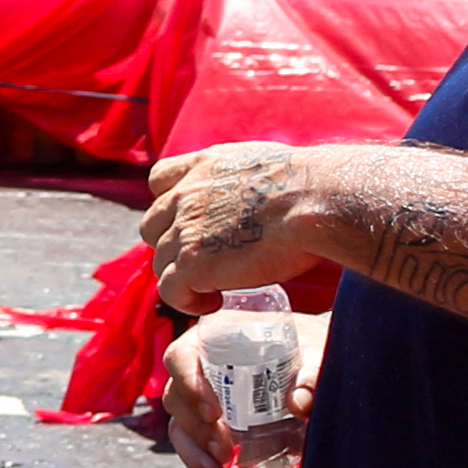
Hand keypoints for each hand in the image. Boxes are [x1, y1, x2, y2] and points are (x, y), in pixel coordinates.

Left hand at [139, 144, 331, 313]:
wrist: (314, 198)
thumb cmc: (309, 185)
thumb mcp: (265, 164)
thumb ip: (245, 178)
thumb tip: (260, 195)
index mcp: (203, 165)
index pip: (159, 180)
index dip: (169, 205)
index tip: (189, 221)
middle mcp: (185, 195)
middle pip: (153, 227)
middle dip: (172, 244)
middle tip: (205, 260)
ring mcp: (184, 230)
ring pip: (161, 262)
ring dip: (183, 276)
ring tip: (214, 287)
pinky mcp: (192, 264)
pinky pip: (170, 291)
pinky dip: (187, 301)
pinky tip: (212, 302)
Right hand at [158, 308, 327, 467]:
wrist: (316, 362)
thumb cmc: (311, 348)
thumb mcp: (318, 352)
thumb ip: (313, 373)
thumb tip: (301, 402)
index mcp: (216, 337)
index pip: (182, 357)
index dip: (190, 384)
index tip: (215, 413)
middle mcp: (201, 365)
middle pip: (176, 397)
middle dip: (197, 430)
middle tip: (225, 451)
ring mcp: (202, 396)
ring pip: (180, 426)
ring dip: (194, 454)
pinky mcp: (210, 424)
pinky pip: (192, 445)